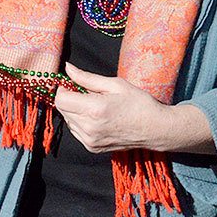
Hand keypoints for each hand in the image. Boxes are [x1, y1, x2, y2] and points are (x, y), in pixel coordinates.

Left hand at [53, 63, 170, 153]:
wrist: (156, 129)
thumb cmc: (139, 103)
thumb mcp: (115, 84)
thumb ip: (87, 78)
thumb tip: (68, 68)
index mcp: (94, 109)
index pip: (60, 99)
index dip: (63, 89)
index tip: (72, 85)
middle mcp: (89, 127)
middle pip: (62, 110)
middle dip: (69, 99)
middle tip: (87, 94)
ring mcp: (90, 140)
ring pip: (68, 121)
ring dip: (75, 112)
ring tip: (95, 107)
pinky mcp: (92, 148)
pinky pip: (76, 132)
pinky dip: (81, 123)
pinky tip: (97, 119)